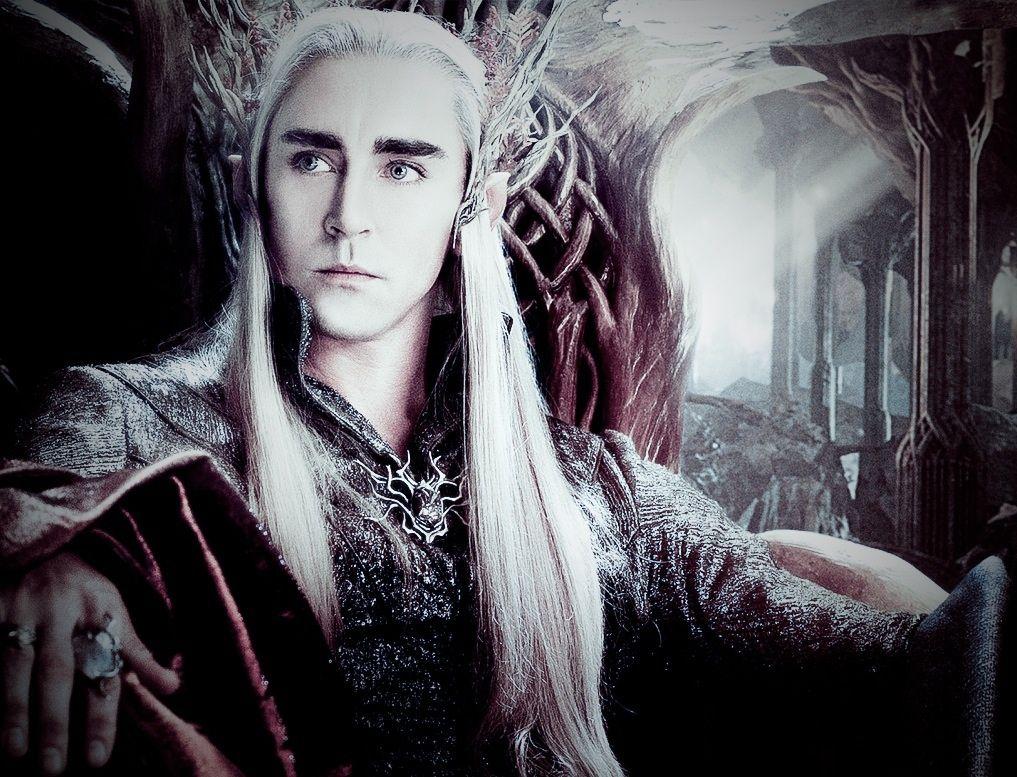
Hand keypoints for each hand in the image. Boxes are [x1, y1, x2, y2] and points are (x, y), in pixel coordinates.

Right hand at [0, 552, 179, 773]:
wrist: (43, 546)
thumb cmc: (83, 591)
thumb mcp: (116, 612)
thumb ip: (137, 653)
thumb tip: (172, 688)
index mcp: (99, 612)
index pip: (104, 670)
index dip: (102, 716)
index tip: (97, 760)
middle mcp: (61, 611)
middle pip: (58, 671)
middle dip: (55, 721)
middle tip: (54, 769)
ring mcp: (22, 609)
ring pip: (16, 664)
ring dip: (14, 710)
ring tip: (15, 753)